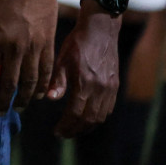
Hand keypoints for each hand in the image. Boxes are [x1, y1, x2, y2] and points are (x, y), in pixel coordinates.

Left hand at [0, 0, 57, 114]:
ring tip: (18, 108)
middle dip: (2, 101)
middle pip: (10, 83)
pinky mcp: (49, 44)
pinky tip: (40, 95)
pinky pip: (47, 71)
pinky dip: (44, 86)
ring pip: (31, 82)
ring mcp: (35, 48)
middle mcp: (15, 49)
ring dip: (24, 99)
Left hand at [45, 8, 120, 136]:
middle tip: (63, 134)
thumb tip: (50, 100)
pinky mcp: (115, 86)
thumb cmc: (77, 43)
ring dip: (87, 127)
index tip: (56, 132)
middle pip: (89, 120)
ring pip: (100, 117)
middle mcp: (100, 89)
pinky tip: (88, 118)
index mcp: (85, 83)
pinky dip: (98, 118)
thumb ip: (57, 81)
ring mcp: (110, 89)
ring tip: (74, 129)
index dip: (66, 126)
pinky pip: (108, 109)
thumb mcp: (61, 59)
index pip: (75, 114)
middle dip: (75, 130)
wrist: (101, 30)